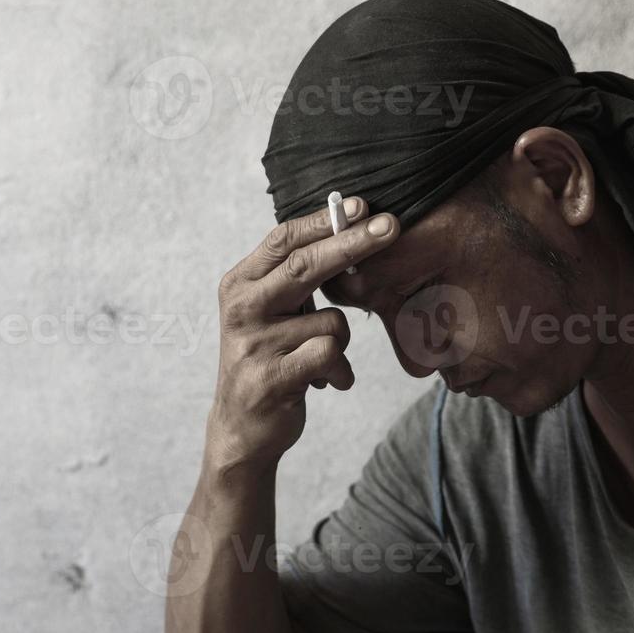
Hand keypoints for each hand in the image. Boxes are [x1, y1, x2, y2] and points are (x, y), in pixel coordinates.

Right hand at [206, 197, 397, 469]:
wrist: (241, 426)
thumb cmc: (270, 358)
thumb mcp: (272, 311)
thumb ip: (297, 277)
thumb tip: (351, 228)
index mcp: (240, 283)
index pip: (284, 239)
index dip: (324, 221)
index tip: (362, 205)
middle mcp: (241, 308)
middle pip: (306, 266)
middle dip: (354, 243)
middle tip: (393, 225)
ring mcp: (253, 344)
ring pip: (331, 321)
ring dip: (340, 343)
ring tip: (321, 361)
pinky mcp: (270, 379)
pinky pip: (329, 355)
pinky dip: (340, 370)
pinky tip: (328, 381)